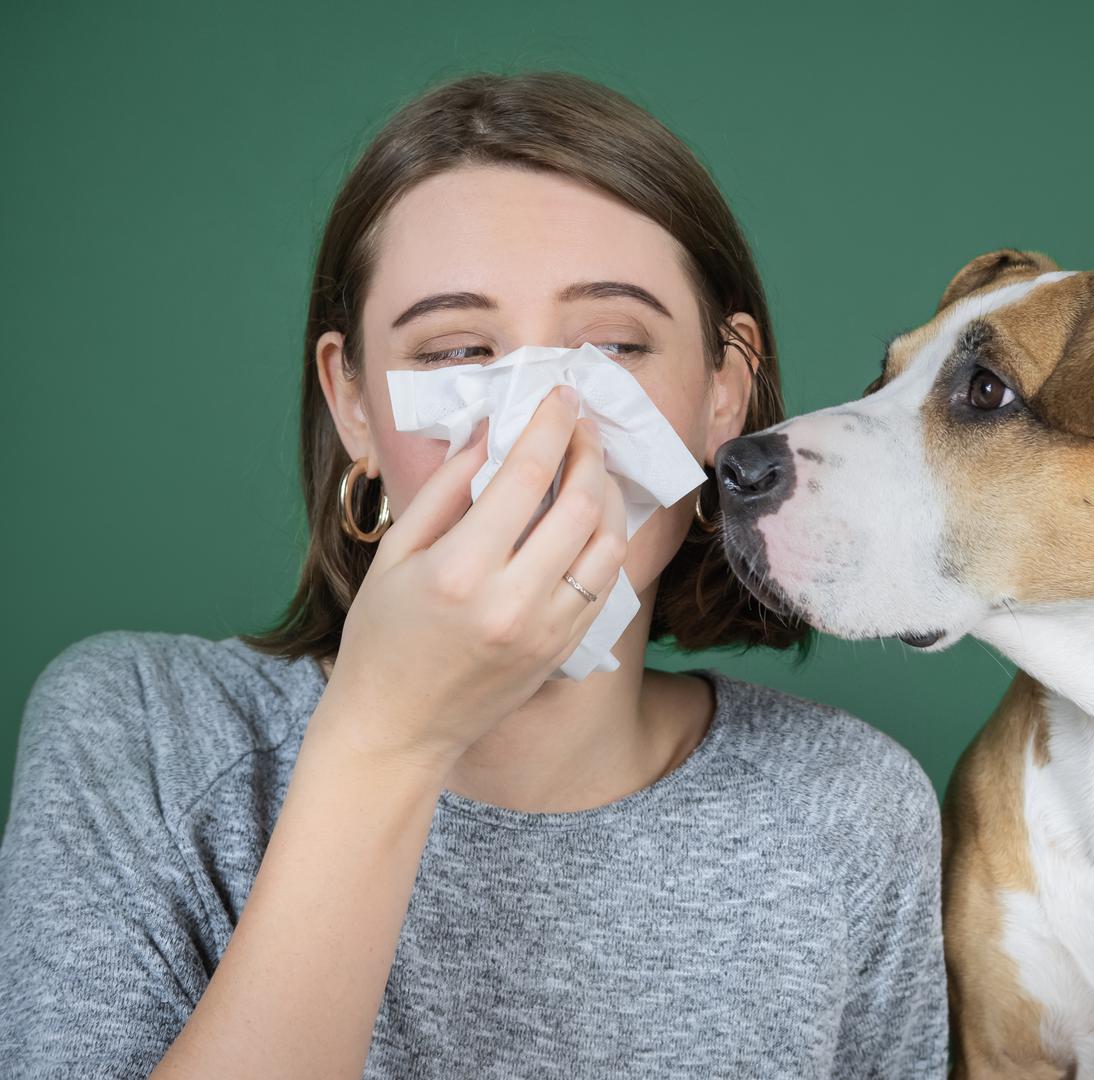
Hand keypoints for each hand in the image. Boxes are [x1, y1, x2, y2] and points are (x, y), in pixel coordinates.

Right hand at [320, 384, 627, 771]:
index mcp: (460, 570)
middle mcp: (512, 601)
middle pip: (580, 505)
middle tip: (583, 425)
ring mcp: (546, 630)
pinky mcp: (564, 649)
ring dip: (608, 495)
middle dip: (589, 451)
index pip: (526, 475)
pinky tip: (591, 517)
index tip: (562, 394)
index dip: (551, 425)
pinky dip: (606, 540)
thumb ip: (446, 487)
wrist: (398, 728)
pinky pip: (605, 582)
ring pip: (608, 544)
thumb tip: (493, 430)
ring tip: (591, 467)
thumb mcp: (395, 552)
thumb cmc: (382, 637)